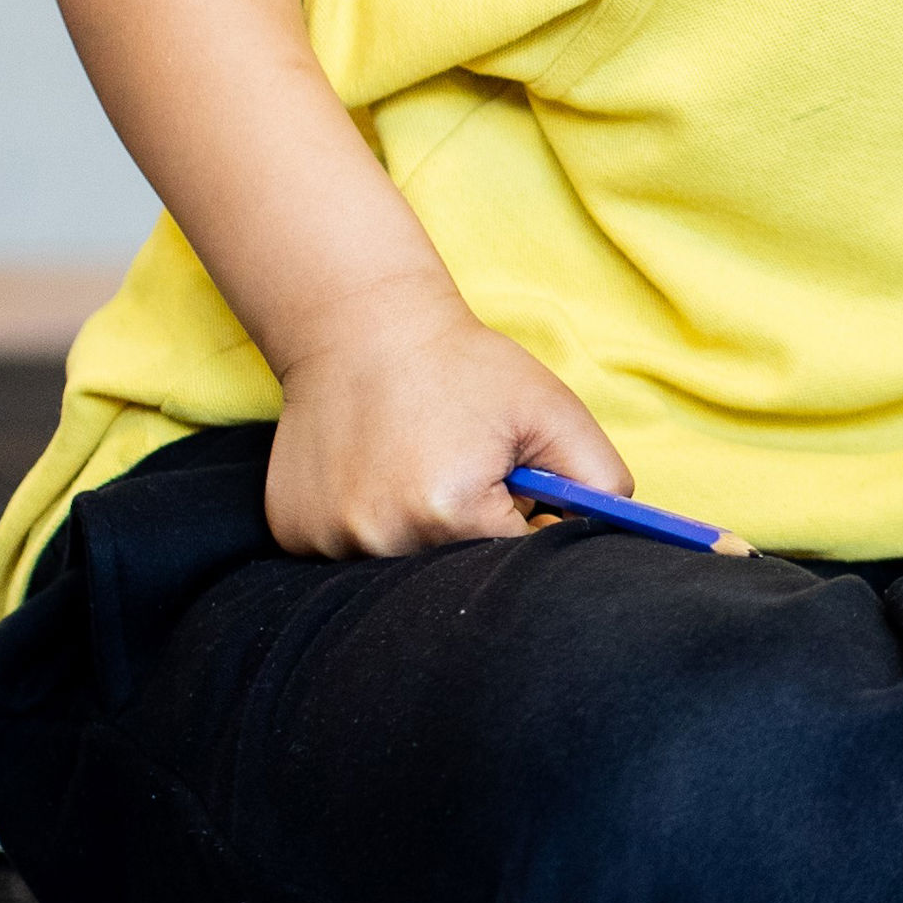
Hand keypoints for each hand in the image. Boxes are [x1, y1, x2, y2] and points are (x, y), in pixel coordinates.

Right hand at [265, 292, 630, 559]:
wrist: (362, 330)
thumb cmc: (465, 369)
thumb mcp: (553, 411)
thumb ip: (599, 480)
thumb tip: (608, 540)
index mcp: (450, 513)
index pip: (514, 561)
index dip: (525, 525)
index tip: (515, 488)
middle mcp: (381, 540)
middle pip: (456, 573)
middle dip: (475, 532)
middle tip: (464, 470)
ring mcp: (328, 542)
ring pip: (401, 567)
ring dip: (421, 531)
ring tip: (417, 464)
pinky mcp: (294, 534)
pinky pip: (348, 554)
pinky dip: (371, 525)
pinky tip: (376, 472)